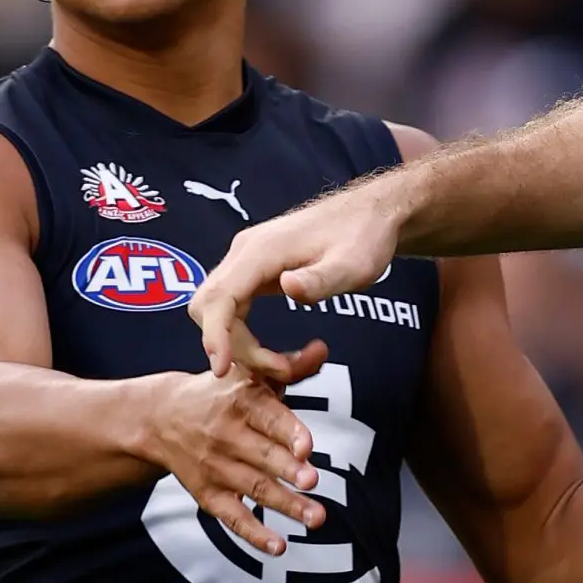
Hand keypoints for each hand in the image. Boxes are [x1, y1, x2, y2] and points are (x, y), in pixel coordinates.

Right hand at [146, 345, 330, 554]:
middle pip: (263, 456)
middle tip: (313, 481)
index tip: (307, 447)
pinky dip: (254, 534)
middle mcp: (227, 434)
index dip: (288, 431)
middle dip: (288, 470)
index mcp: (241, 400)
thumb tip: (323, 348)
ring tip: (316, 517)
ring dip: (286, 505)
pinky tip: (279, 545)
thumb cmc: (220, 393)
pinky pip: (232, 517)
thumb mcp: (250, 373)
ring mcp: (216, 467)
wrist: (159, 417)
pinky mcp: (208, 494)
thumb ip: (291, 367)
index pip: (267, 417)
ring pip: (254, 488)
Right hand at [190, 187, 401, 378]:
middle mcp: (245, 251)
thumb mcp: (352, 265)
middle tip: (278, 368)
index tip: (221, 368)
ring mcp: (247, 258)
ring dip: (238, 343)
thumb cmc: (365, 237)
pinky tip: (269, 351)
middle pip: (210, 307)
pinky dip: (241, 333)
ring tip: (282, 364)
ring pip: (218, 309)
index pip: (219, 296)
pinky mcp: (254, 268)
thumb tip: (286, 287)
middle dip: (231, 346)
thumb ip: (320, 279)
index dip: (214, 335)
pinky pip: (232, 306)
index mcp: (261, 250)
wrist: (372, 214)